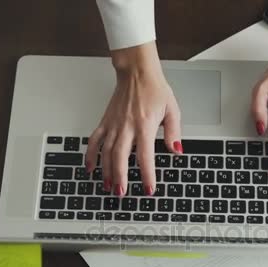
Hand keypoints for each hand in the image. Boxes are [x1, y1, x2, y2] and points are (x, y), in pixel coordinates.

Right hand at [85, 42, 181, 196]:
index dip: (147, 175)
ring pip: (106, 152)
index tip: (149, 188)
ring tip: (108, 186)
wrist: (137, 72)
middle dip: (120, 177)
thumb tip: (176, 150)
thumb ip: (174, 132)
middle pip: (120, 157)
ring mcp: (113, 124)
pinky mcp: (105, 121)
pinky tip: (90, 168)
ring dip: (106, 171)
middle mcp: (127, 126)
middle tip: (122, 192)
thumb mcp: (172, 109)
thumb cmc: (154, 89)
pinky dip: (91, 155)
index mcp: (145, 125)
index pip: (145, 155)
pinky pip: (95, 140)